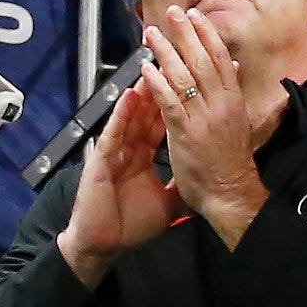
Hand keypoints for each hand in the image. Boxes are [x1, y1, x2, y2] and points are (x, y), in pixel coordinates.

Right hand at [61, 73, 177, 267]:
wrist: (105, 244)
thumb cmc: (131, 225)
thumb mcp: (167, 203)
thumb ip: (180, 185)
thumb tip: (203, 180)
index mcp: (144, 156)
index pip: (164, 122)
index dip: (179, 101)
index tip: (195, 80)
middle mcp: (131, 149)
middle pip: (148, 112)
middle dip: (162, 86)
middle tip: (173, 61)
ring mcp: (116, 152)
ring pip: (132, 116)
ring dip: (143, 91)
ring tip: (154, 64)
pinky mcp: (102, 160)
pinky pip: (115, 133)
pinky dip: (123, 114)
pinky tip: (131, 95)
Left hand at [136, 3, 282, 234]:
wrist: (230, 193)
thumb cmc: (231, 161)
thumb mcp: (238, 121)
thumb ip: (231, 92)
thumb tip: (232, 65)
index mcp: (234, 100)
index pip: (220, 58)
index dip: (207, 34)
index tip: (194, 15)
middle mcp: (220, 104)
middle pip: (202, 60)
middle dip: (186, 34)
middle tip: (172, 12)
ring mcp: (203, 118)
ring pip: (184, 76)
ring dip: (167, 52)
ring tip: (152, 34)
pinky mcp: (186, 133)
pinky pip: (170, 102)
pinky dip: (157, 84)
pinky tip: (146, 69)